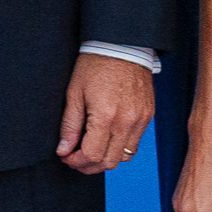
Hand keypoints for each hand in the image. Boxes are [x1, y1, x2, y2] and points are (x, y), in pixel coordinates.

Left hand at [55, 52, 154, 175]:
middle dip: (89, 165)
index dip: (76, 161)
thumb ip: (70, 126)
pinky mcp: (148, 116)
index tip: (66, 156)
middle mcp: (127, 122)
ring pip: (124, 157)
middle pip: (109, 162)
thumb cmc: (96, 64)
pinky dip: (120, 148)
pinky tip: (107, 138)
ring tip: (91, 149)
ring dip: (105, 158)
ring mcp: (140, 120)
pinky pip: (135, 144)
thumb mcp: (75, 93)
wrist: (123, 46)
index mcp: (106, 116)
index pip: (92, 155)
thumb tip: (63, 150)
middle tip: (75, 157)